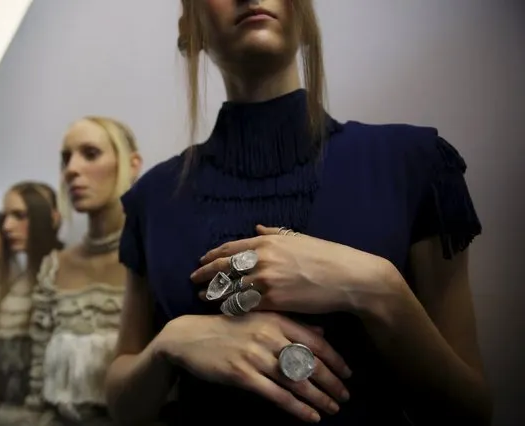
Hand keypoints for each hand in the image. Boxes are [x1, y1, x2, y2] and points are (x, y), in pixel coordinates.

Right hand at [156, 312, 351, 422]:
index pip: (315, 341)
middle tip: (346, 396)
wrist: (190, 337)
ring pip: (296, 381)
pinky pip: (276, 395)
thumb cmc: (227, 327)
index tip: (349, 373)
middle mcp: (268, 335)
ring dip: (319, 398)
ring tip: (333, 408)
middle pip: (309, 362)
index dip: (335, 359)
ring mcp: (255, 355)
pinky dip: (297, 408)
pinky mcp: (242, 374)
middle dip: (331, 382)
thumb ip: (290, 324)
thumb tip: (322, 332)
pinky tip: (311, 416)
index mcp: (275, 319)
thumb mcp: (259, 317)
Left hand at [191, 225, 390, 314]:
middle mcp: (262, 260)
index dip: (212, 256)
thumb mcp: (298, 238)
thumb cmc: (326, 256)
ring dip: (213, 293)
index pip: (229, 249)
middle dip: (205, 274)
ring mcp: (266, 282)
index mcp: (267, 243)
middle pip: (223, 268)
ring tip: (202, 296)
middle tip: (193, 280)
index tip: (202, 261)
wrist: (347, 278)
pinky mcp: (274, 302)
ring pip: (230, 289)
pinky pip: (244, 306)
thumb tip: (256, 228)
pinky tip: (223, 310)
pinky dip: (231, 307)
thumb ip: (274, 234)